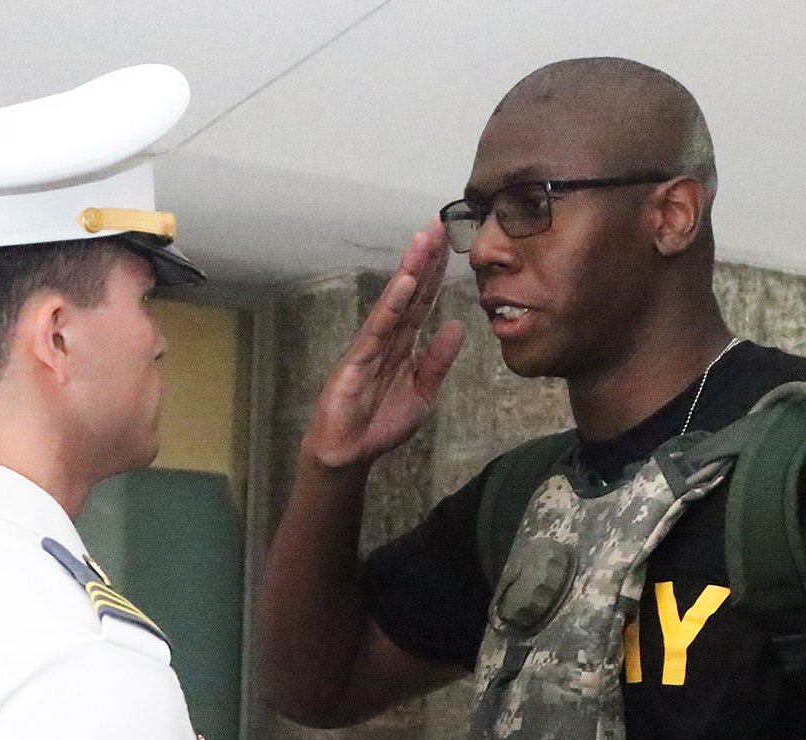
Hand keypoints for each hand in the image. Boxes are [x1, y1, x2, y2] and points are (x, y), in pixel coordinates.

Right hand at [298, 223, 466, 472]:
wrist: (348, 452)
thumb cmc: (379, 422)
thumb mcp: (423, 392)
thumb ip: (438, 360)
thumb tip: (457, 325)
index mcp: (404, 344)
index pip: (424, 301)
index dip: (437, 272)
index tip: (451, 241)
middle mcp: (388, 337)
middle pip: (411, 291)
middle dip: (425, 258)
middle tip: (439, 222)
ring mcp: (371, 345)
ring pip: (395, 301)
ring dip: (410, 269)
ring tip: (424, 239)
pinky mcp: (358, 359)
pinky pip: (379, 328)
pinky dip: (392, 304)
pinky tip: (405, 282)